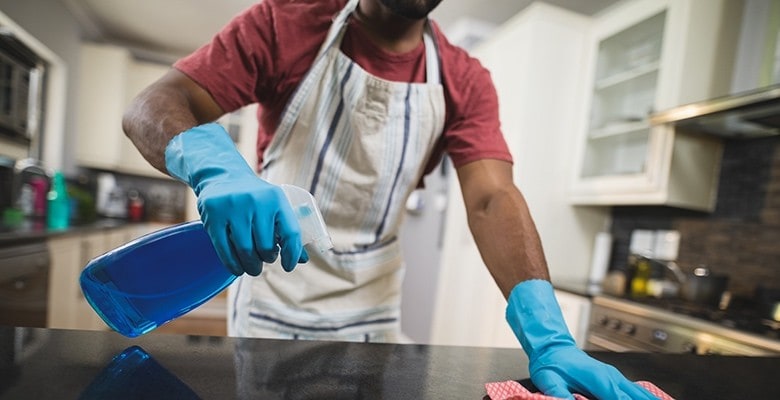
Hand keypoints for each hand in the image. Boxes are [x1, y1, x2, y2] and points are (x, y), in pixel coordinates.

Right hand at [165, 123, 306, 275]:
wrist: (223, 176)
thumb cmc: (255, 198)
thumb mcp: (274, 205)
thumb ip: (287, 230)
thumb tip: (302, 259)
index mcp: (276, 199)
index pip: (290, 233)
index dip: (292, 254)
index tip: (288, 267)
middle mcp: (256, 201)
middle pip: (265, 246)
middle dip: (267, 259)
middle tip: (264, 260)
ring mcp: (233, 208)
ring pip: (245, 251)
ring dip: (250, 265)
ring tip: (252, 266)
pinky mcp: (213, 216)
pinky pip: (224, 250)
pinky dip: (233, 265)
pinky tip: (238, 268)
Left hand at [506, 280, 656, 399]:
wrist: (553, 347)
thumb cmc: (551, 364)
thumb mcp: (548, 380)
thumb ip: (559, 394)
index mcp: (597, 378)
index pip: (618, 399)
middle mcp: (611, 377)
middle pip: (635, 398)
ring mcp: (616, 378)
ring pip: (641, 395)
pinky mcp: (616, 380)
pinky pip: (638, 392)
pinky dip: (648, 398)